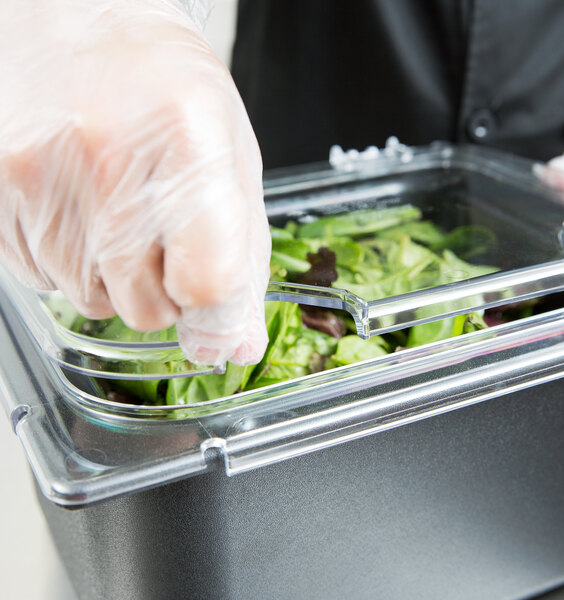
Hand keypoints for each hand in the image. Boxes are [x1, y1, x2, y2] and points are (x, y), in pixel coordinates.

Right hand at [0, 0, 269, 365]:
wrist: (75, 21)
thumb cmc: (166, 88)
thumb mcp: (232, 161)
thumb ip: (240, 261)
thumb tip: (233, 344)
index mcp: (188, 139)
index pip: (208, 282)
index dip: (215, 308)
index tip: (213, 302)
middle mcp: (108, 160)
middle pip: (147, 308)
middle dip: (165, 289)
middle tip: (163, 232)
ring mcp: (40, 175)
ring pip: (94, 301)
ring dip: (116, 275)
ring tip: (117, 208)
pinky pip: (43, 278)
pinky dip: (71, 260)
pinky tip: (79, 206)